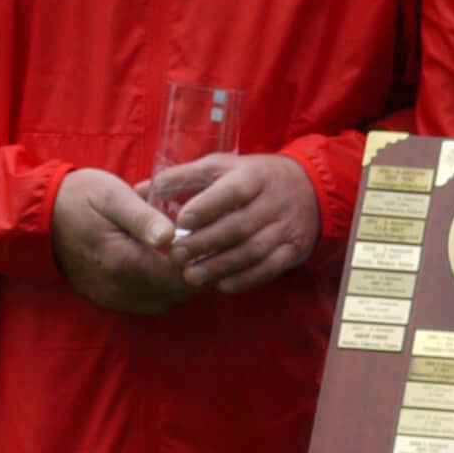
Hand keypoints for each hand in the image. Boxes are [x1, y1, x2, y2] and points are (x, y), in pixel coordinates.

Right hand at [54, 166, 198, 314]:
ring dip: (179, 279)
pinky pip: (147, 301)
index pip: (180, 276)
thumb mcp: (112, 196)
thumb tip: (170, 236)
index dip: (200, 259)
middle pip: (177, 291)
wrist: (41, 216)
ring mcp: (114, 297)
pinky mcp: (110, 298)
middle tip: (199, 240)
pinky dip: (162, 287)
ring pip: (165, 299)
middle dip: (194, 269)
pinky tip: (162, 262)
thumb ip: (143, 218)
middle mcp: (120, 288)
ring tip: (183, 249)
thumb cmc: (80, 198)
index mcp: (123, 262)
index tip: (205, 235)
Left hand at [156, 155, 319, 295]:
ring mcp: (286, 227)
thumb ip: (184, 177)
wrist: (311, 188)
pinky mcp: (293, 249)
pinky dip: (245, 278)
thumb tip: (142, 187)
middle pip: (239, 225)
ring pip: (253, 250)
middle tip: (176, 255)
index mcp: (254, 176)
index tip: (181, 221)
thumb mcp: (223, 167)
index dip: (207, 206)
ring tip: (191, 275)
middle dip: (206, 242)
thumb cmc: (254, 177)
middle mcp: (273, 201)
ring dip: (220, 265)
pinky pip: (270, 268)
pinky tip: (221, 285)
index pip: (232, 191)